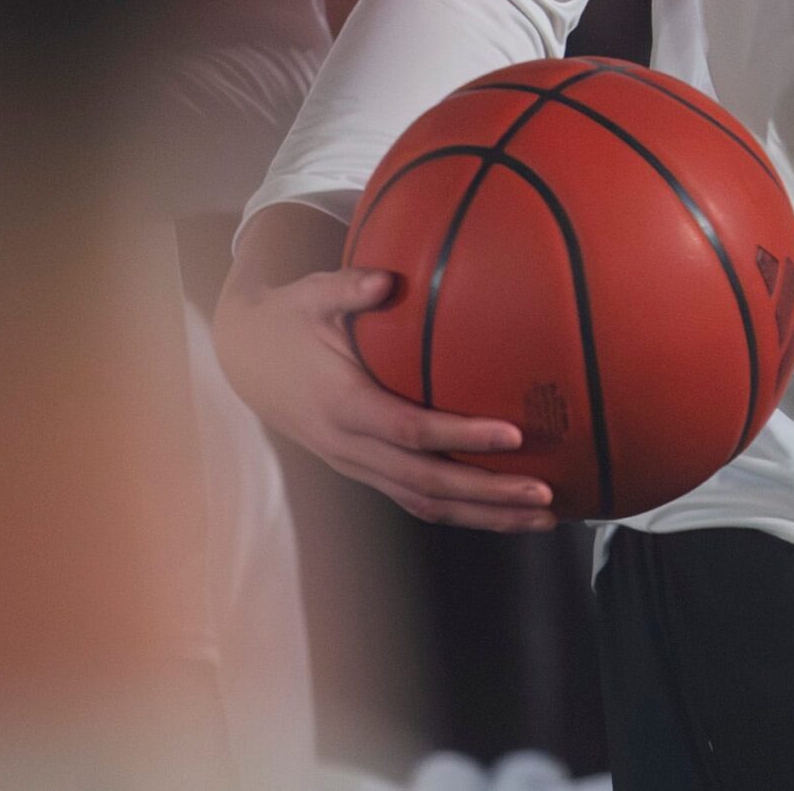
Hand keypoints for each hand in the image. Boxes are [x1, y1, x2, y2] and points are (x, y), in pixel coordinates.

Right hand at [214, 206, 555, 532]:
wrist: (247, 360)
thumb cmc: (289, 319)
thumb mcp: (310, 295)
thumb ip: (348, 287)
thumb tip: (387, 278)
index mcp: (342, 405)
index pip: (409, 430)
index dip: (461, 436)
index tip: (513, 434)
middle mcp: (350, 447)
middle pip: (427, 484)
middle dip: (488, 495)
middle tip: (546, 495)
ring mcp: (357, 465)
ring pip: (426, 503)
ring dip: (485, 515)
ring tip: (542, 515)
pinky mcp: (365, 470)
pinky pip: (418, 499)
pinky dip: (463, 510)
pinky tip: (505, 510)